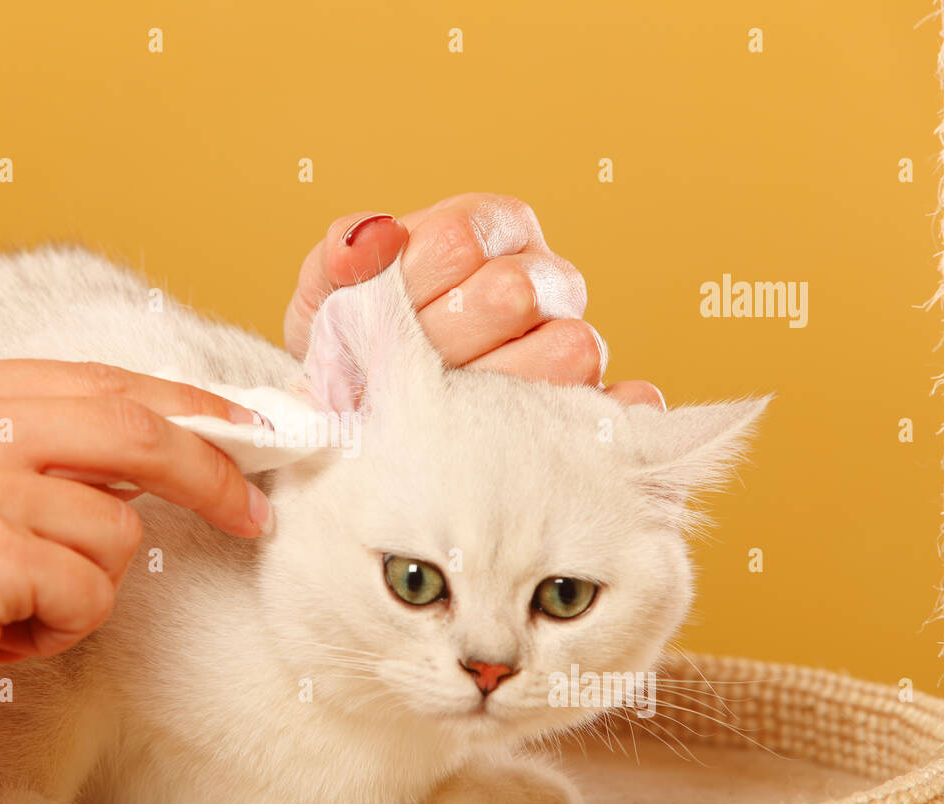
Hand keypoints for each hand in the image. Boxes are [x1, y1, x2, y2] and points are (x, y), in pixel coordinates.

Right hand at [0, 357, 269, 771]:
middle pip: (135, 427)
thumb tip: (143, 464)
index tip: (245, 429)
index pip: (102, 381)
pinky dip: (59, 631)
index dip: (187, 406)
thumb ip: (29, 454)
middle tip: (251, 513)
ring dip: (84, 589)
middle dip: (210, 472)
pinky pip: (90, 593)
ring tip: (7, 611)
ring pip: (116, 531)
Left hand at [285, 193, 663, 408]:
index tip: (373, 316)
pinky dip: (598, 417)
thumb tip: (373, 238)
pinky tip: (539, 435)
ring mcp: (576, 341)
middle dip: (439, 339)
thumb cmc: (355, 341)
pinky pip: (613, 407)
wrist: (363, 414)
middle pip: (510, 295)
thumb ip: (347, 252)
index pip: (458, 242)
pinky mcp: (587, 406)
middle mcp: (547, 278)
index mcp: (496, 228)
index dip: (406, 286)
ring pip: (568, 351)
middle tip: (401, 367)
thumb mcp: (331, 289)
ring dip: (490, 386)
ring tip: (439, 401)